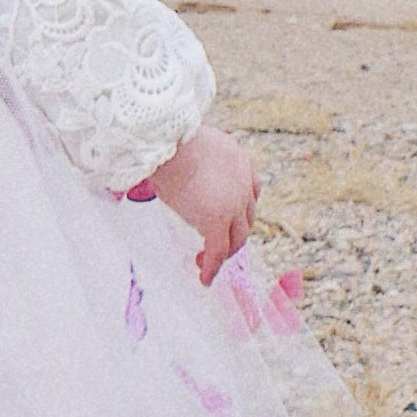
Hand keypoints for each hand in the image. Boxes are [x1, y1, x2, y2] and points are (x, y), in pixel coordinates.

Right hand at [147, 121, 258, 286]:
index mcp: (237, 159)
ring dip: (224, 252)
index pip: (251, 188)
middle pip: (246, 216)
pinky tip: (203, 278)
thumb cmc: (165, 138)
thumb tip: (164, 162)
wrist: (167, 142)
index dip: (241, 206)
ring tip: (205, 262)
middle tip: (216, 244)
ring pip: (237, 238)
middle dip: (233, 232)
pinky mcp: (217, 221)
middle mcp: (242, 182)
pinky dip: (212, 266)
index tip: (230, 216)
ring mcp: (233, 203)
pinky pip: (218, 251)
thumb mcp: (188, 145)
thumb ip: (189, 158)